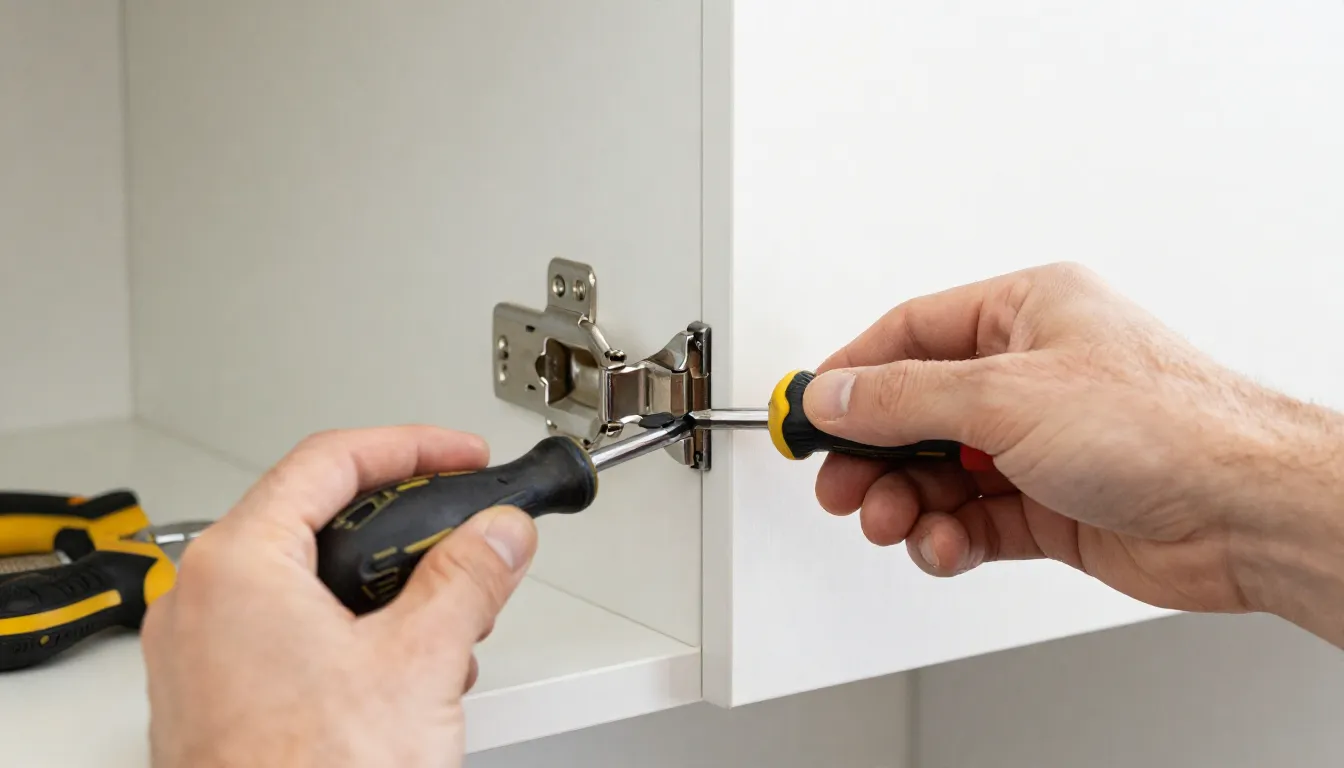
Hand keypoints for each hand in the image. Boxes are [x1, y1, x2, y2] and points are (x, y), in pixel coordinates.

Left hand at [141, 426, 536, 766]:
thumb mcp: (420, 664)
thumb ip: (467, 579)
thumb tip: (497, 534)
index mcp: (239, 568)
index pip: (330, 462)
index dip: (411, 448)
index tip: (461, 457)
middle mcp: (204, 604)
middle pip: (316, 519)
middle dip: (405, 530)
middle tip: (463, 534)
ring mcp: (202, 656)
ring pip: (305, 581)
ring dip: (384, 590)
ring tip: (444, 625)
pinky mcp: (216, 702)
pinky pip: (287, 634)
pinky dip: (350, 633)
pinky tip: (401, 674)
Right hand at [803, 263, 1343, 645]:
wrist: (1244, 513)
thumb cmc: (1164, 425)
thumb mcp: (1004, 397)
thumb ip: (903, 399)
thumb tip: (834, 395)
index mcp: (1025, 312)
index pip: (910, 334)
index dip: (853, 375)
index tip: (809, 411)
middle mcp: (1031, 374)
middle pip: (916, 411)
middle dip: (874, 454)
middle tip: (841, 485)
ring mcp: (1040, 442)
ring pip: (939, 472)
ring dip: (907, 503)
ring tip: (893, 521)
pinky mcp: (1050, 503)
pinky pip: (972, 518)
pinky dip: (948, 536)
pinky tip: (944, 545)